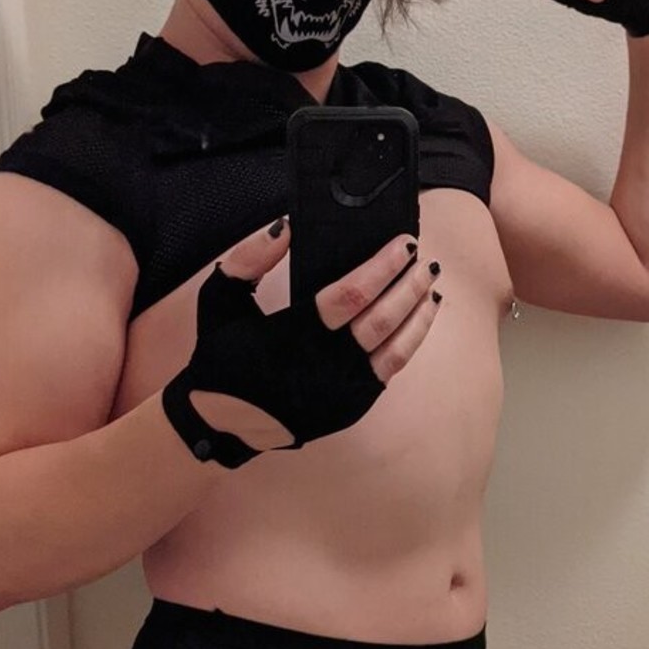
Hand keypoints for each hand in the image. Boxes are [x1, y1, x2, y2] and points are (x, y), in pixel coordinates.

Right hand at [161, 218, 442, 465]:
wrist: (221, 421)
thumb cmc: (221, 354)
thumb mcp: (219, 299)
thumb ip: (249, 259)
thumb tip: (288, 226)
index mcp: (292, 335)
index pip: (351, 295)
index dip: (382, 267)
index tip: (404, 243)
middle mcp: (324, 365)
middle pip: (382, 320)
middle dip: (408, 286)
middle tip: (424, 259)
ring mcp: (342, 391)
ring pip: (396, 348)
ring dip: (418, 314)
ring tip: (429, 285)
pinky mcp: (352, 407)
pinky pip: (390, 369)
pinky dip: (409, 341)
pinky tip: (417, 319)